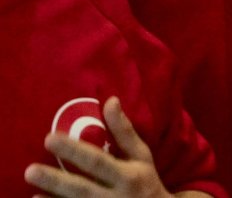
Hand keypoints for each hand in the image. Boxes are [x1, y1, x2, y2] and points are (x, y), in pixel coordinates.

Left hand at [24, 96, 177, 196]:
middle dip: (56, 179)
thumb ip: (124, 131)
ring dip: (53, 196)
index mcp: (128, 174)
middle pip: (82, 187)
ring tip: (31, 182)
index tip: (50, 138)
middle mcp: (115, 196)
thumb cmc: (145, 180)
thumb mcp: (141, 156)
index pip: (98, 162)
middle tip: (30, 170)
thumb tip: (110, 100)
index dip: (74, 151)